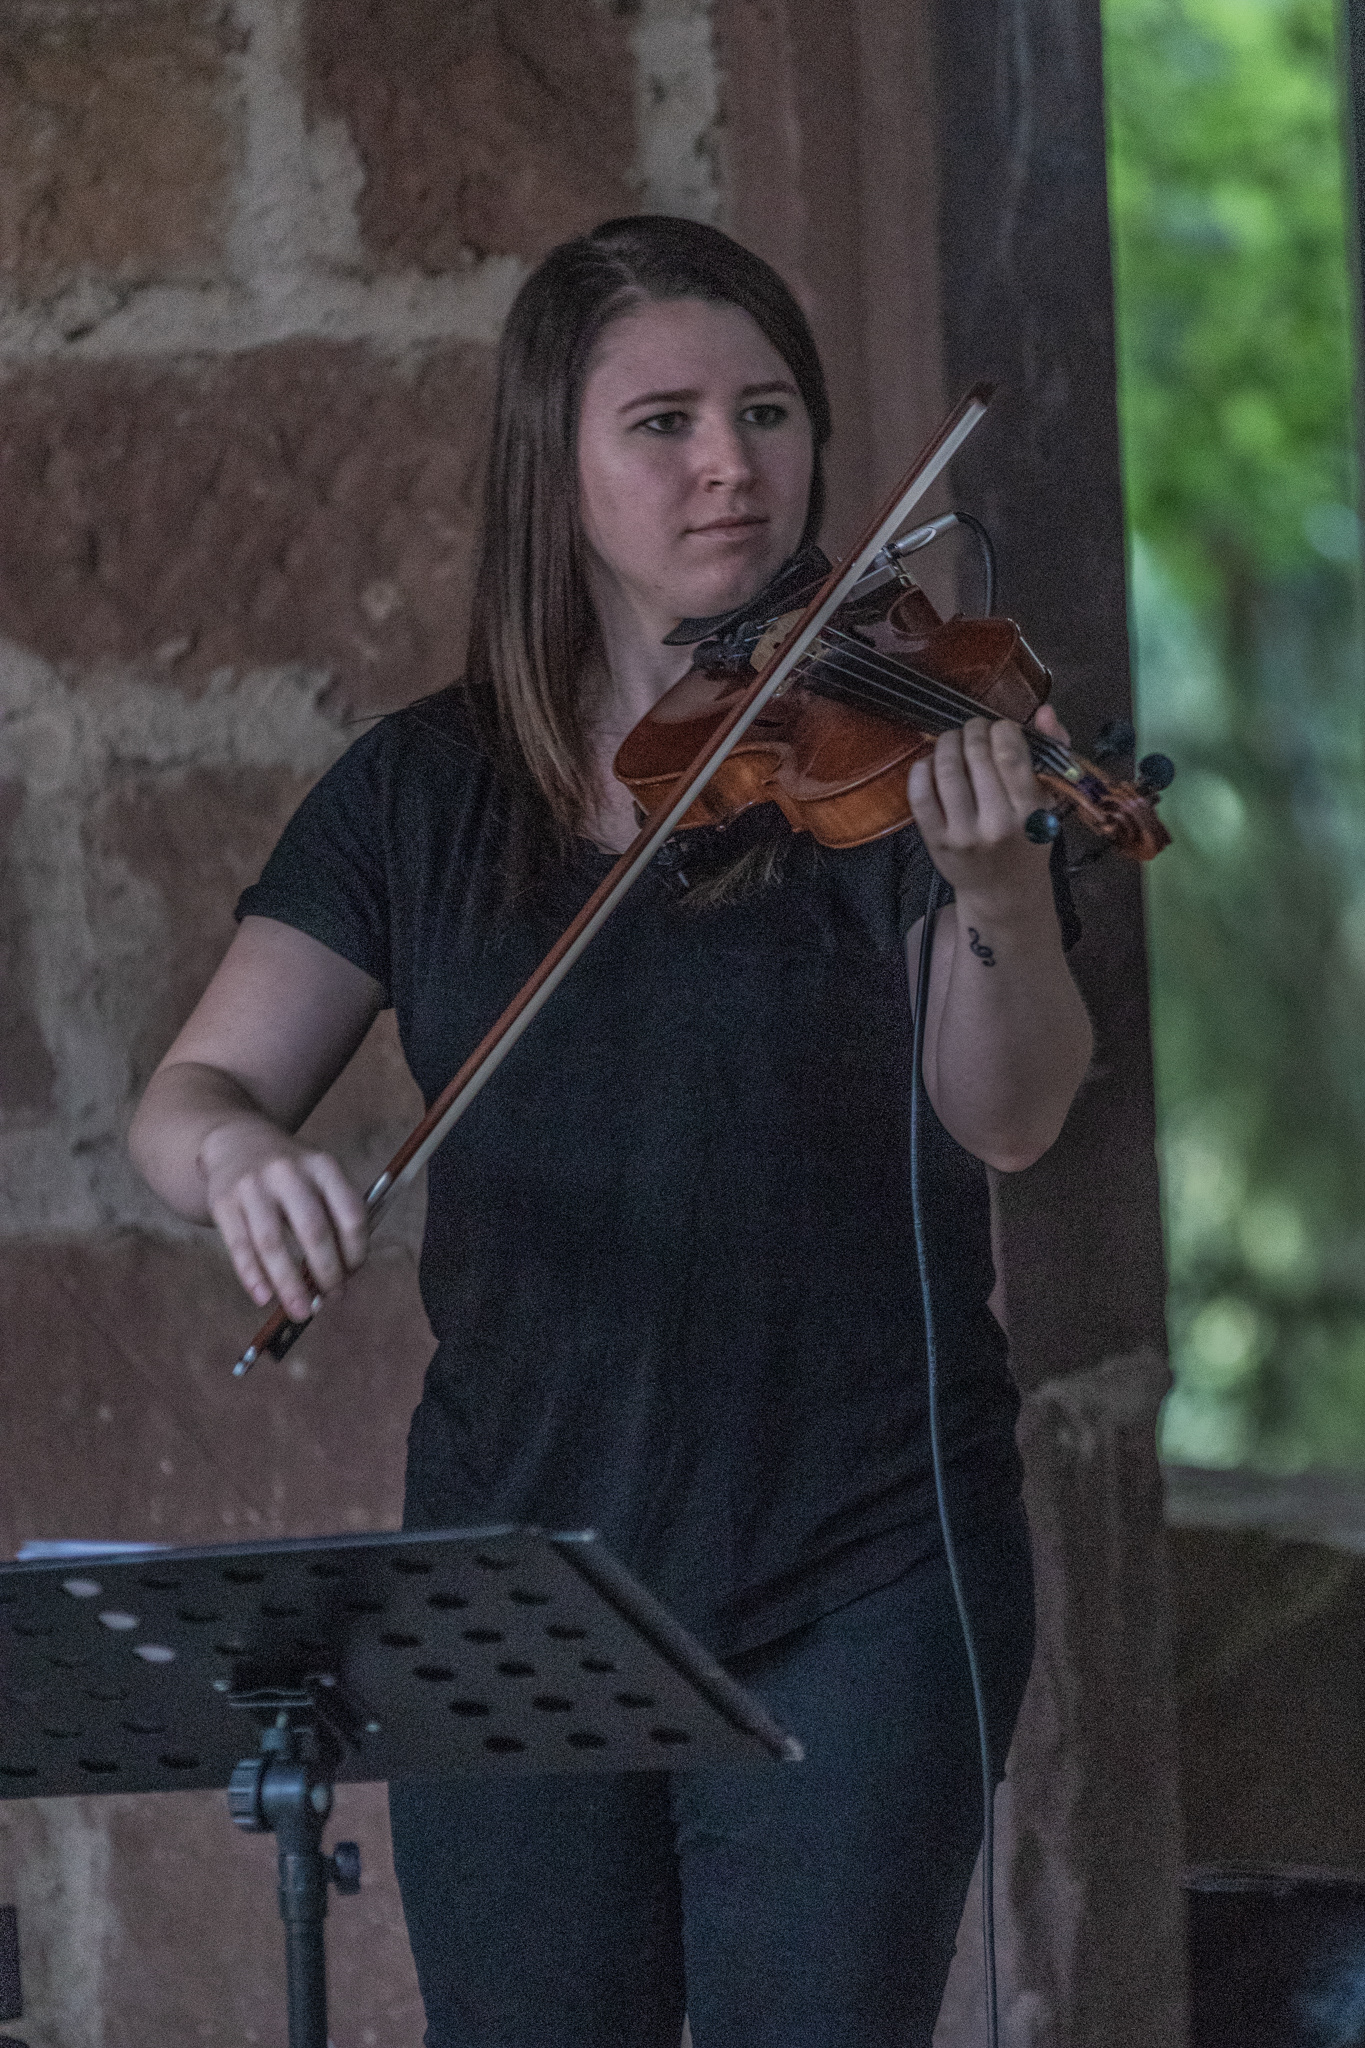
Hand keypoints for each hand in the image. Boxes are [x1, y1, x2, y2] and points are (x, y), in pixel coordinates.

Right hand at [197, 1117, 368, 1322]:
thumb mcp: (317, 1175)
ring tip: (300, 1311)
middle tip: (333, 1298)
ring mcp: (253, 1185)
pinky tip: (264, 1298)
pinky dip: (253, 1277)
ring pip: (272, 1244)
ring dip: (289, 1285)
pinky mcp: (224, 1201)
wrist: (236, 1141)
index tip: (354, 1273)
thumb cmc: (289, 1172)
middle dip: (327, 1272)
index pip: (350, 1213)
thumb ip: (332, 1216)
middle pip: (313, 1230)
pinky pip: (239, 1246)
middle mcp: (288, 1172)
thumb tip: (341, 1275)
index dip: (355, 1249)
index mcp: (322, 1165)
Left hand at [907, 705, 1069, 913]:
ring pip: (946, 770)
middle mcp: (996, 823)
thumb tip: (1044, 711)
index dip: (1002, 729)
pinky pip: (920, 796)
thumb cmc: (1028, 841)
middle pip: (976, 756)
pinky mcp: (935, 841)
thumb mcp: (1049, 801)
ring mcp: (963, 834)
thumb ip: (1052, 751)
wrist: (1003, 893)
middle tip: (974, 729)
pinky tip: (930, 763)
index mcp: (1029, 811)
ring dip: (947, 743)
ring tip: (953, 740)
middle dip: (973, 730)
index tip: (1001, 728)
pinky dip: (921, 770)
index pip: (1010, 754)